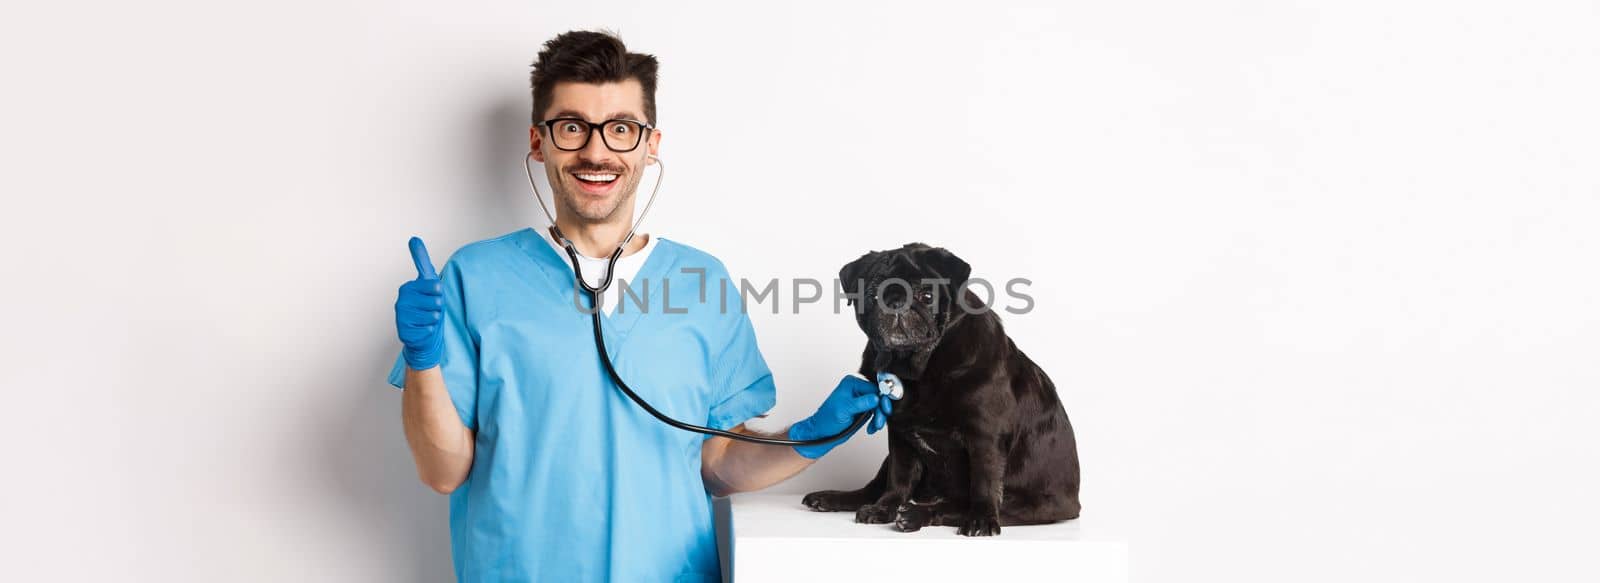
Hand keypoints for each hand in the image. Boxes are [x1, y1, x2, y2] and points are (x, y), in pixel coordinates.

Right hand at [395, 237, 443, 369]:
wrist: (423, 333)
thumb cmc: (428, 304)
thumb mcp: (427, 280)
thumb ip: (421, 260)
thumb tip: (414, 238)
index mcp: (407, 288)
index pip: (434, 286)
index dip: (439, 292)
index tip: (435, 294)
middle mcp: (401, 302)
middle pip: (435, 302)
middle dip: (439, 307)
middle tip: (432, 309)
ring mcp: (401, 318)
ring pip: (432, 317)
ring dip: (435, 319)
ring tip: (429, 319)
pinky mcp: (404, 333)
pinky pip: (427, 330)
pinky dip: (430, 330)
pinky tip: (425, 329)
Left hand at [788, 375, 893, 458]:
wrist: (822, 432)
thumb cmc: (827, 419)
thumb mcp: (845, 409)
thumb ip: (862, 403)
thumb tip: (876, 398)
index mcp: (852, 383)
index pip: (874, 388)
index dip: (882, 399)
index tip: (885, 409)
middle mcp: (857, 389)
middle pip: (879, 397)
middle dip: (880, 411)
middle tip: (878, 423)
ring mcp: (861, 399)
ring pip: (879, 406)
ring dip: (879, 418)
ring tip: (874, 427)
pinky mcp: (863, 409)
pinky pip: (875, 413)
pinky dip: (875, 421)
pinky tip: (871, 428)